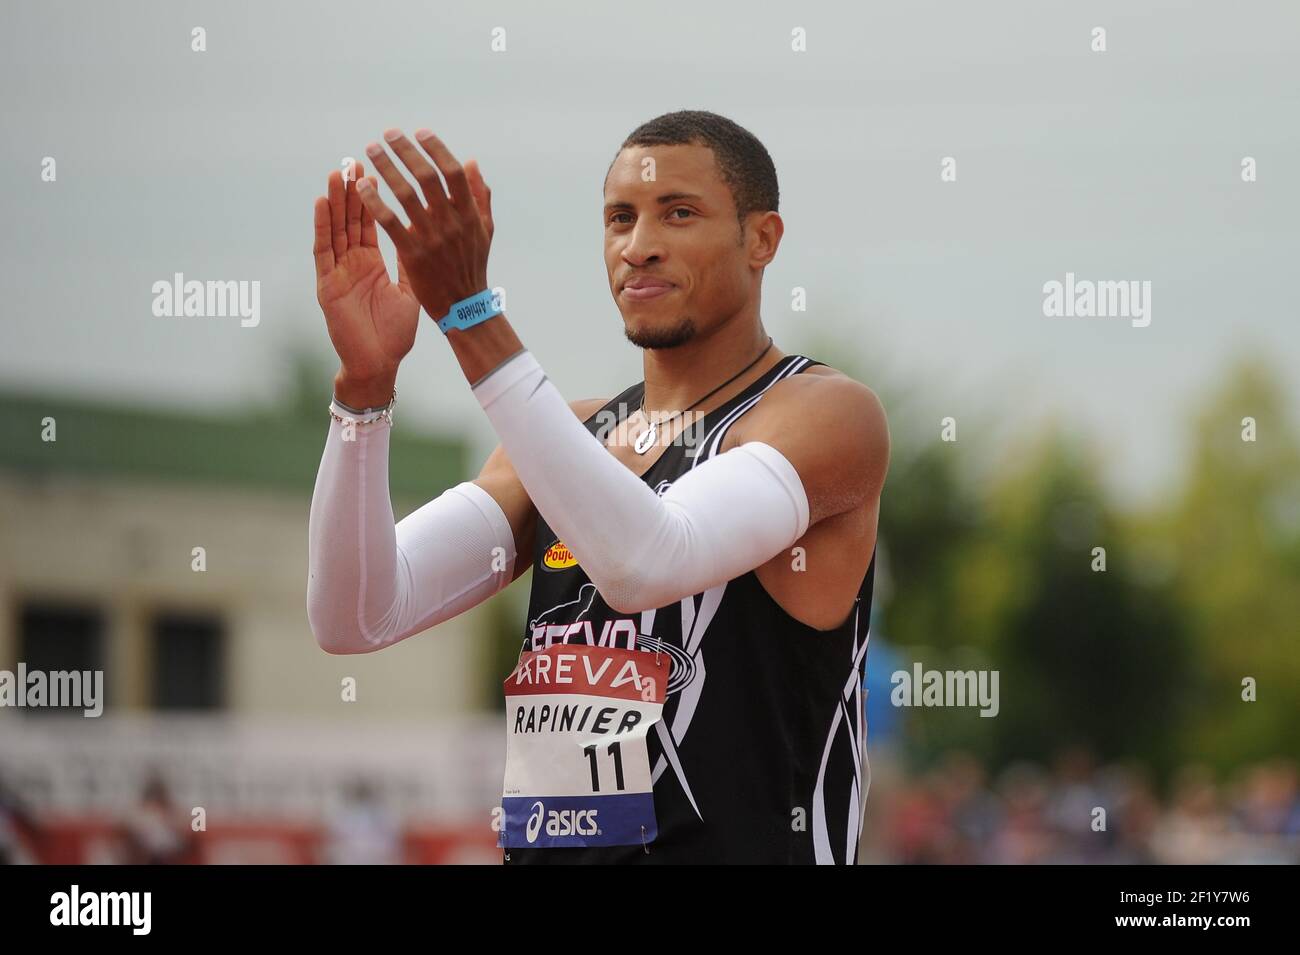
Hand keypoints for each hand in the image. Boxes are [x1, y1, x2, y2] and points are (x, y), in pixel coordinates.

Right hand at [313, 160, 419, 392]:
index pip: (369, 223)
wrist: (380, 364)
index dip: (371, 197)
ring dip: (335, 200)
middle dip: (351, 191)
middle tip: (355, 160)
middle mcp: (352, 264)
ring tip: (338, 171)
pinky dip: (322, 225)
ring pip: (334, 229)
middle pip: (349, 219)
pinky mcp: (326, 284)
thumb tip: (421, 232)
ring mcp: (337, 272)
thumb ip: (409, 261)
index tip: (375, 170)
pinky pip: (323, 250)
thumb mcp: (408, 290)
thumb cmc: (395, 334)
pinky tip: (323, 202)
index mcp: (372, 264)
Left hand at [354, 128, 495, 323]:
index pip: (452, 171)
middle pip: (427, 177)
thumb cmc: (473, 264)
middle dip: (406, 151)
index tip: (419, 132)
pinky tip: (362, 187)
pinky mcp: (413, 255)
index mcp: (469, 213)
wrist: (464, 306)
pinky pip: (390, 222)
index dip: (436, 148)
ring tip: (371, 150)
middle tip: (388, 134)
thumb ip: (479, 195)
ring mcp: (432, 238)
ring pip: (406, 195)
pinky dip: (375, 202)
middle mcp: (451, 222)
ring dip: (387, 169)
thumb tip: (471, 162)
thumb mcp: (484, 229)